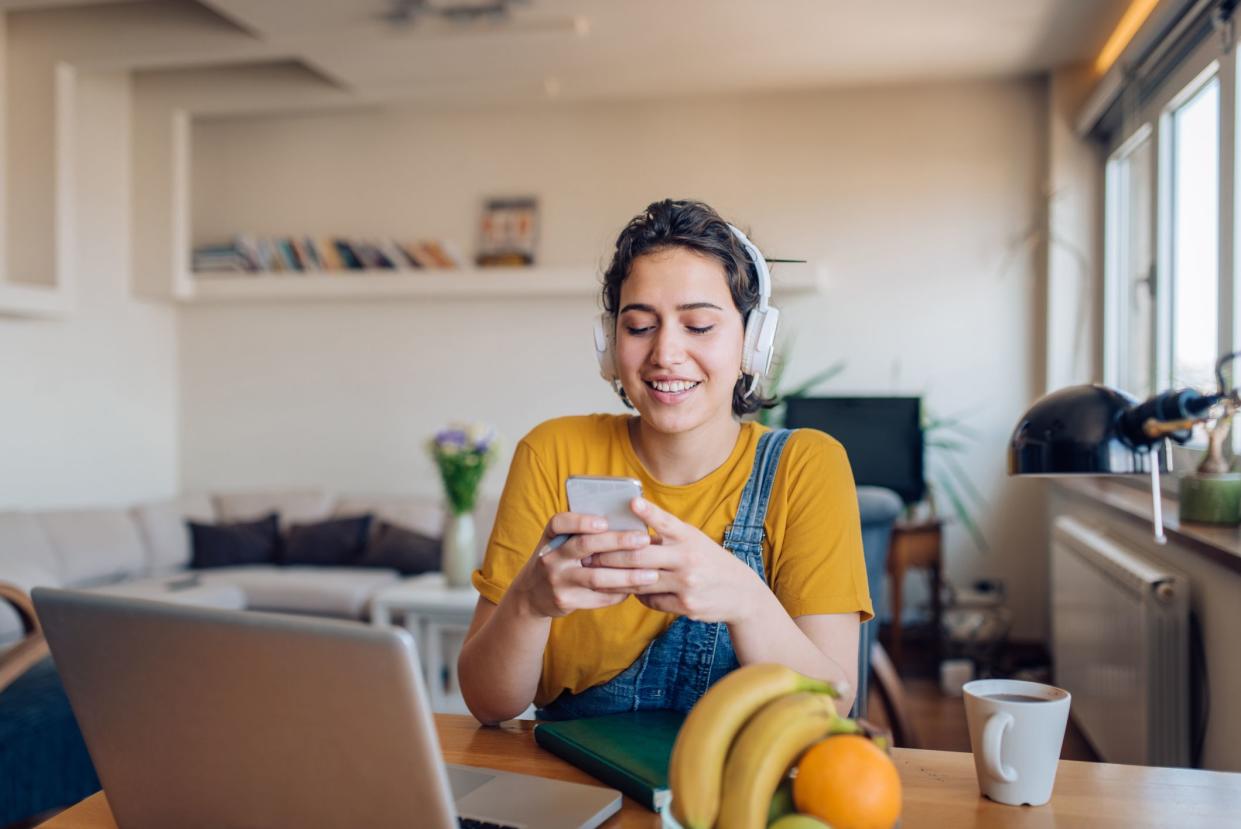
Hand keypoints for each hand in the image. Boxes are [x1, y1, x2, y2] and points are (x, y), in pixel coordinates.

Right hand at [510, 511, 658, 618]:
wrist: (531, 594)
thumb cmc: (558, 559)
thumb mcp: (559, 543)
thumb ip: (581, 533)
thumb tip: (626, 523)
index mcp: (551, 537)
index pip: (559, 523)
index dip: (581, 521)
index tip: (605, 521)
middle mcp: (551, 557)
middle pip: (585, 546)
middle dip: (617, 542)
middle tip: (644, 540)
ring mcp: (557, 580)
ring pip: (597, 577)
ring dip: (627, 576)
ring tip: (651, 574)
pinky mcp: (565, 600)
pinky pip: (598, 597)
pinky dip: (619, 592)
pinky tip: (636, 588)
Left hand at [585, 497, 765, 623]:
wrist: (741, 593)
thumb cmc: (710, 560)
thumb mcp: (695, 540)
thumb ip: (668, 534)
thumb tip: (631, 526)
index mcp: (690, 538)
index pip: (667, 522)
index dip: (649, 512)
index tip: (632, 502)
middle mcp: (688, 559)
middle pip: (641, 556)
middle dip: (610, 555)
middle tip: (589, 553)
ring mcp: (687, 584)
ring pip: (641, 581)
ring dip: (615, 578)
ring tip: (596, 573)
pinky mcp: (686, 606)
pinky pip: (651, 600)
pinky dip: (637, 594)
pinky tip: (627, 590)